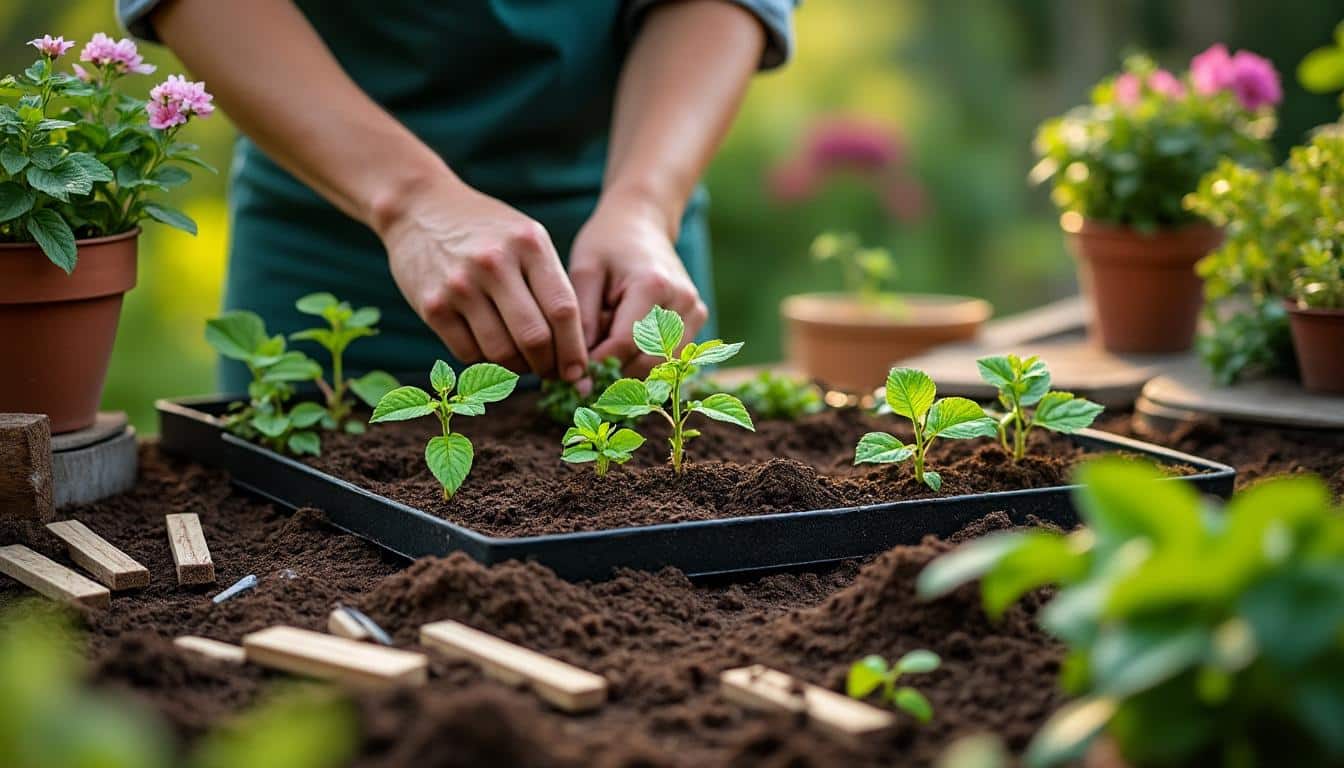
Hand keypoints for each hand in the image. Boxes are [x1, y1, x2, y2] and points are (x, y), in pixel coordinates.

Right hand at [377, 176, 587, 380]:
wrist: (419, 208)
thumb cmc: (486, 231)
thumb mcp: (526, 238)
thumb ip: (550, 283)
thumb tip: (573, 345)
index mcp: (529, 244)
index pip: (563, 309)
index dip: (575, 349)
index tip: (578, 370)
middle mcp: (495, 263)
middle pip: (534, 337)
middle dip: (548, 366)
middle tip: (551, 373)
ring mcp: (460, 286)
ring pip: (501, 352)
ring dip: (517, 368)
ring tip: (522, 362)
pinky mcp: (432, 306)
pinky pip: (468, 354)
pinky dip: (485, 362)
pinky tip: (490, 351)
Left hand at [569, 194, 706, 374]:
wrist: (641, 221)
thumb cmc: (606, 243)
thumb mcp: (584, 273)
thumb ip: (581, 320)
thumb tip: (580, 370)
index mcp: (652, 285)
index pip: (624, 344)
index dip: (596, 365)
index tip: (571, 376)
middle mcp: (682, 300)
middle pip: (648, 362)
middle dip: (614, 373)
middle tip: (585, 373)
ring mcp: (695, 311)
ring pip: (662, 367)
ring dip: (630, 370)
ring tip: (604, 353)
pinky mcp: (698, 319)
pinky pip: (672, 357)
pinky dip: (645, 361)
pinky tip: (624, 348)